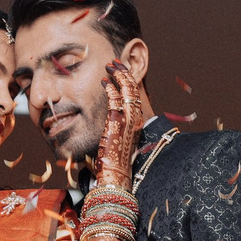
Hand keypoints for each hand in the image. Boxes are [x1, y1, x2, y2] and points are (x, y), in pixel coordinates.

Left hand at [92, 59, 145, 191]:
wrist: (114, 177)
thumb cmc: (112, 163)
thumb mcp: (117, 140)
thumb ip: (115, 128)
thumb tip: (108, 121)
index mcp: (136, 123)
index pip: (135, 96)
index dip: (128, 81)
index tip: (119, 72)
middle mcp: (135, 120)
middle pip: (134, 88)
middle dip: (125, 72)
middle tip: (114, 62)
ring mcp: (127, 121)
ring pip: (127, 90)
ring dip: (118, 75)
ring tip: (109, 66)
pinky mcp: (116, 123)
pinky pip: (115, 99)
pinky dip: (110, 88)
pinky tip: (103, 82)